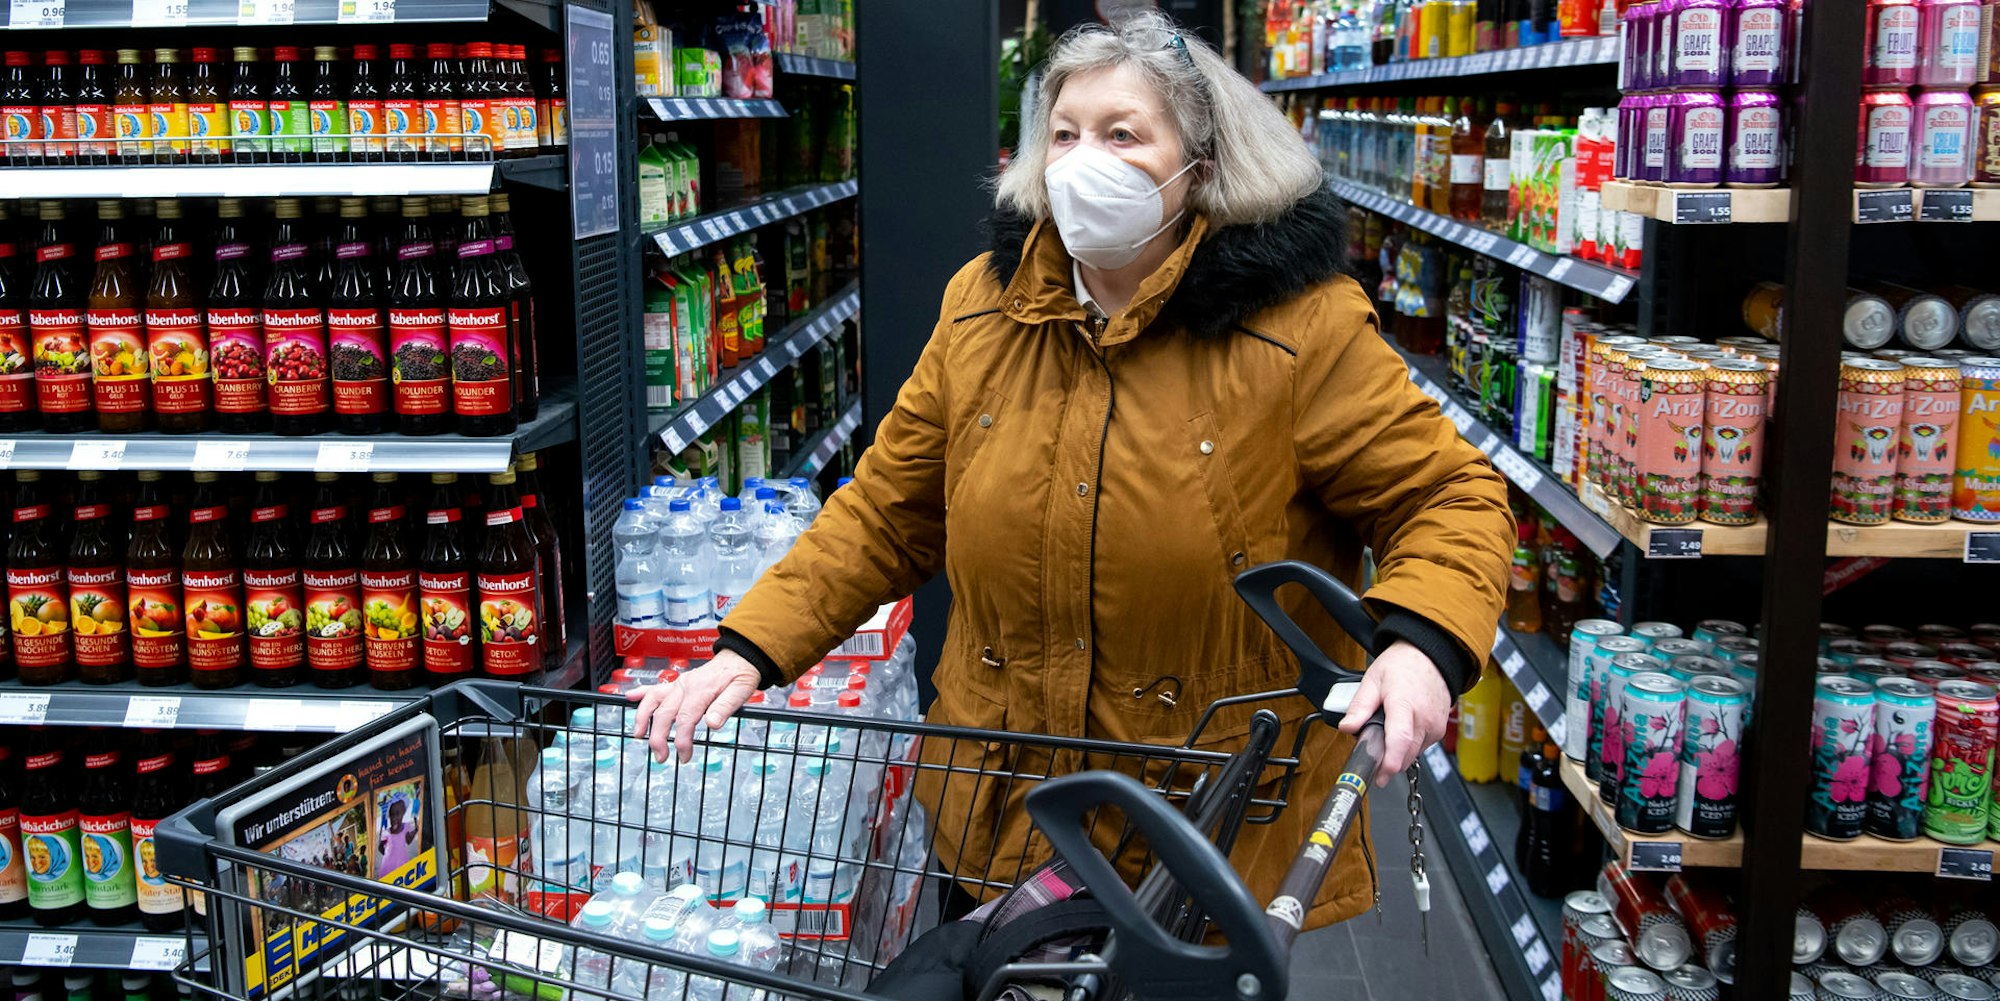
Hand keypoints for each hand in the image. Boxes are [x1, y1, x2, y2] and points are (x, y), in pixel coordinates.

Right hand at [628, 651, 762, 763]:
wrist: (739, 658)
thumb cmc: (740, 675)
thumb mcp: (741, 691)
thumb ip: (726, 707)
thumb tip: (712, 724)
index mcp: (701, 690)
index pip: (686, 719)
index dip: (682, 740)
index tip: (684, 756)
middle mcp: (685, 686)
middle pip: (665, 713)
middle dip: (658, 737)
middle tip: (661, 757)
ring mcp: (679, 684)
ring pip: (653, 700)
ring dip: (642, 718)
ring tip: (638, 736)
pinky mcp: (677, 683)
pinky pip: (655, 688)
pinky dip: (641, 693)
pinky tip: (629, 698)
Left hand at [1337, 640, 1452, 784]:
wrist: (1431, 656)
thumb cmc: (1403, 665)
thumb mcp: (1373, 679)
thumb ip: (1360, 706)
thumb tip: (1347, 727)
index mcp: (1405, 704)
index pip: (1400, 738)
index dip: (1390, 761)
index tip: (1380, 775)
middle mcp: (1424, 719)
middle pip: (1405, 754)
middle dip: (1387, 763)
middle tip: (1371, 762)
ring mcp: (1435, 726)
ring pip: (1413, 754)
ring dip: (1397, 754)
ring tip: (1385, 737)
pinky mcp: (1440, 731)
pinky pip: (1421, 747)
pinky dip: (1408, 746)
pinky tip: (1400, 732)